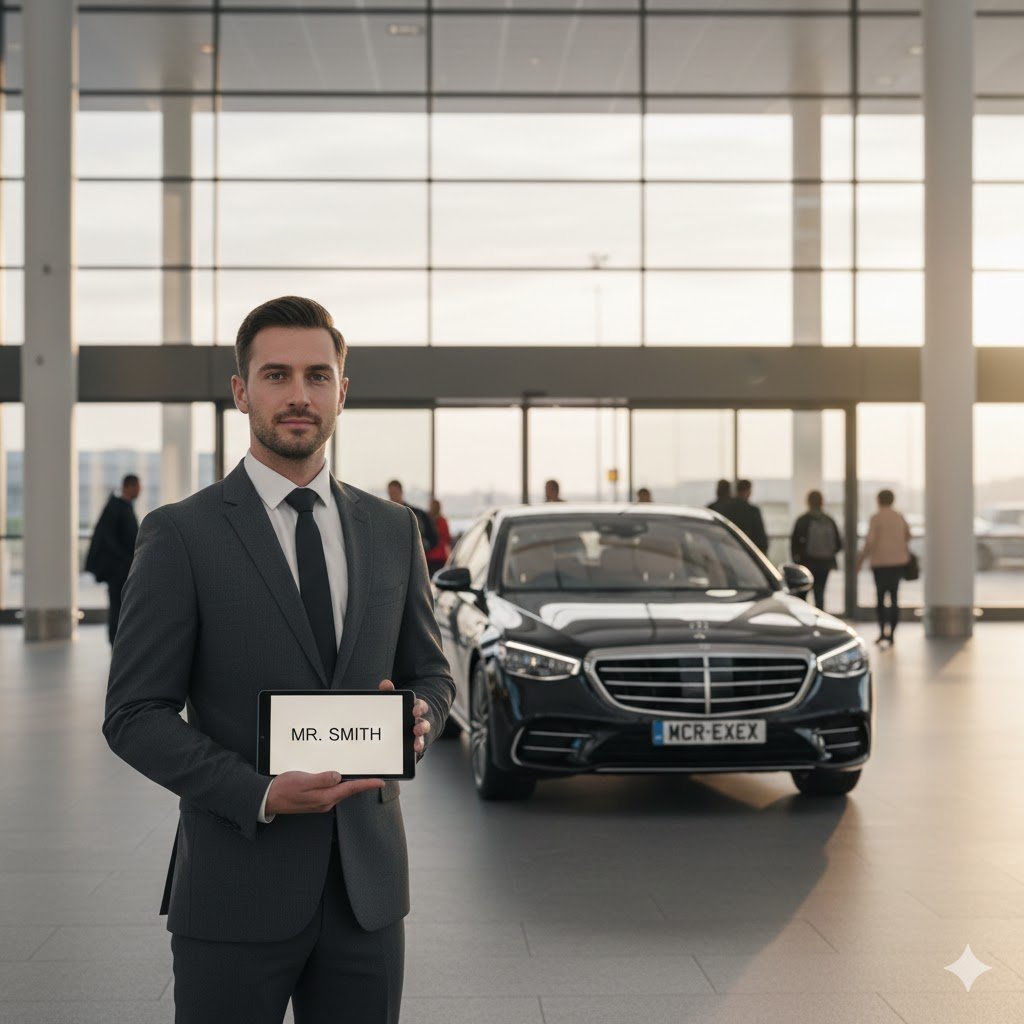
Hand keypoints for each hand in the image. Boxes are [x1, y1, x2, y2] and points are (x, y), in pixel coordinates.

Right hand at [265, 770, 383, 815]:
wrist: (268, 799)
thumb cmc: (283, 789)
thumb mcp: (303, 781)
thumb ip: (322, 779)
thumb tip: (338, 776)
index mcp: (324, 797)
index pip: (351, 789)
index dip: (367, 784)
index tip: (380, 782)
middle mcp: (325, 801)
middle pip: (348, 790)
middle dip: (362, 783)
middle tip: (374, 776)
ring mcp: (320, 801)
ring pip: (340, 790)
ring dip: (351, 783)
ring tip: (360, 775)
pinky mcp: (315, 799)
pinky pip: (331, 790)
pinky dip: (339, 783)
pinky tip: (338, 777)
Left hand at [378, 678, 430, 753]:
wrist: (415, 720)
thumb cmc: (403, 709)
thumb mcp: (397, 699)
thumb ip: (391, 692)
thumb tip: (385, 684)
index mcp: (417, 709)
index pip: (421, 706)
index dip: (419, 708)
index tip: (415, 711)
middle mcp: (421, 722)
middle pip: (424, 724)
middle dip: (421, 727)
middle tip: (416, 729)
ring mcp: (419, 735)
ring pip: (422, 738)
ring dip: (420, 742)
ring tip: (416, 746)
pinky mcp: (416, 745)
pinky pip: (418, 749)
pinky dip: (416, 752)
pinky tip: (412, 756)